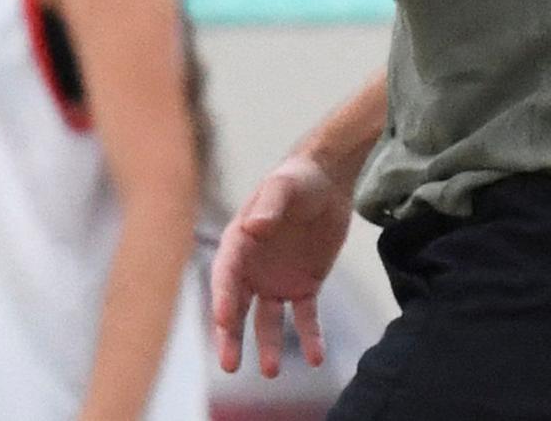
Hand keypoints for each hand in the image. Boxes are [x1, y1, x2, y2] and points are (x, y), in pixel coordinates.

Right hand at [210, 152, 354, 376]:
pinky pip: (305, 317)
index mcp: (239, 243)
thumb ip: (269, 206)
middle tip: (228, 366)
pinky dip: (309, 337)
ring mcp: (276, 279)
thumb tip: (253, 227)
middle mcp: (252, 267)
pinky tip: (316, 358)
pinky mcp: (304, 286)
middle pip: (237, 307)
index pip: (225, 276)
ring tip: (270, 371)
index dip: (222, 298)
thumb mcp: (284, 187)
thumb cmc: (297, 179)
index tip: (223, 321)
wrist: (328, 181)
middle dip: (231, 336)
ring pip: (266, 320)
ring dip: (267, 345)